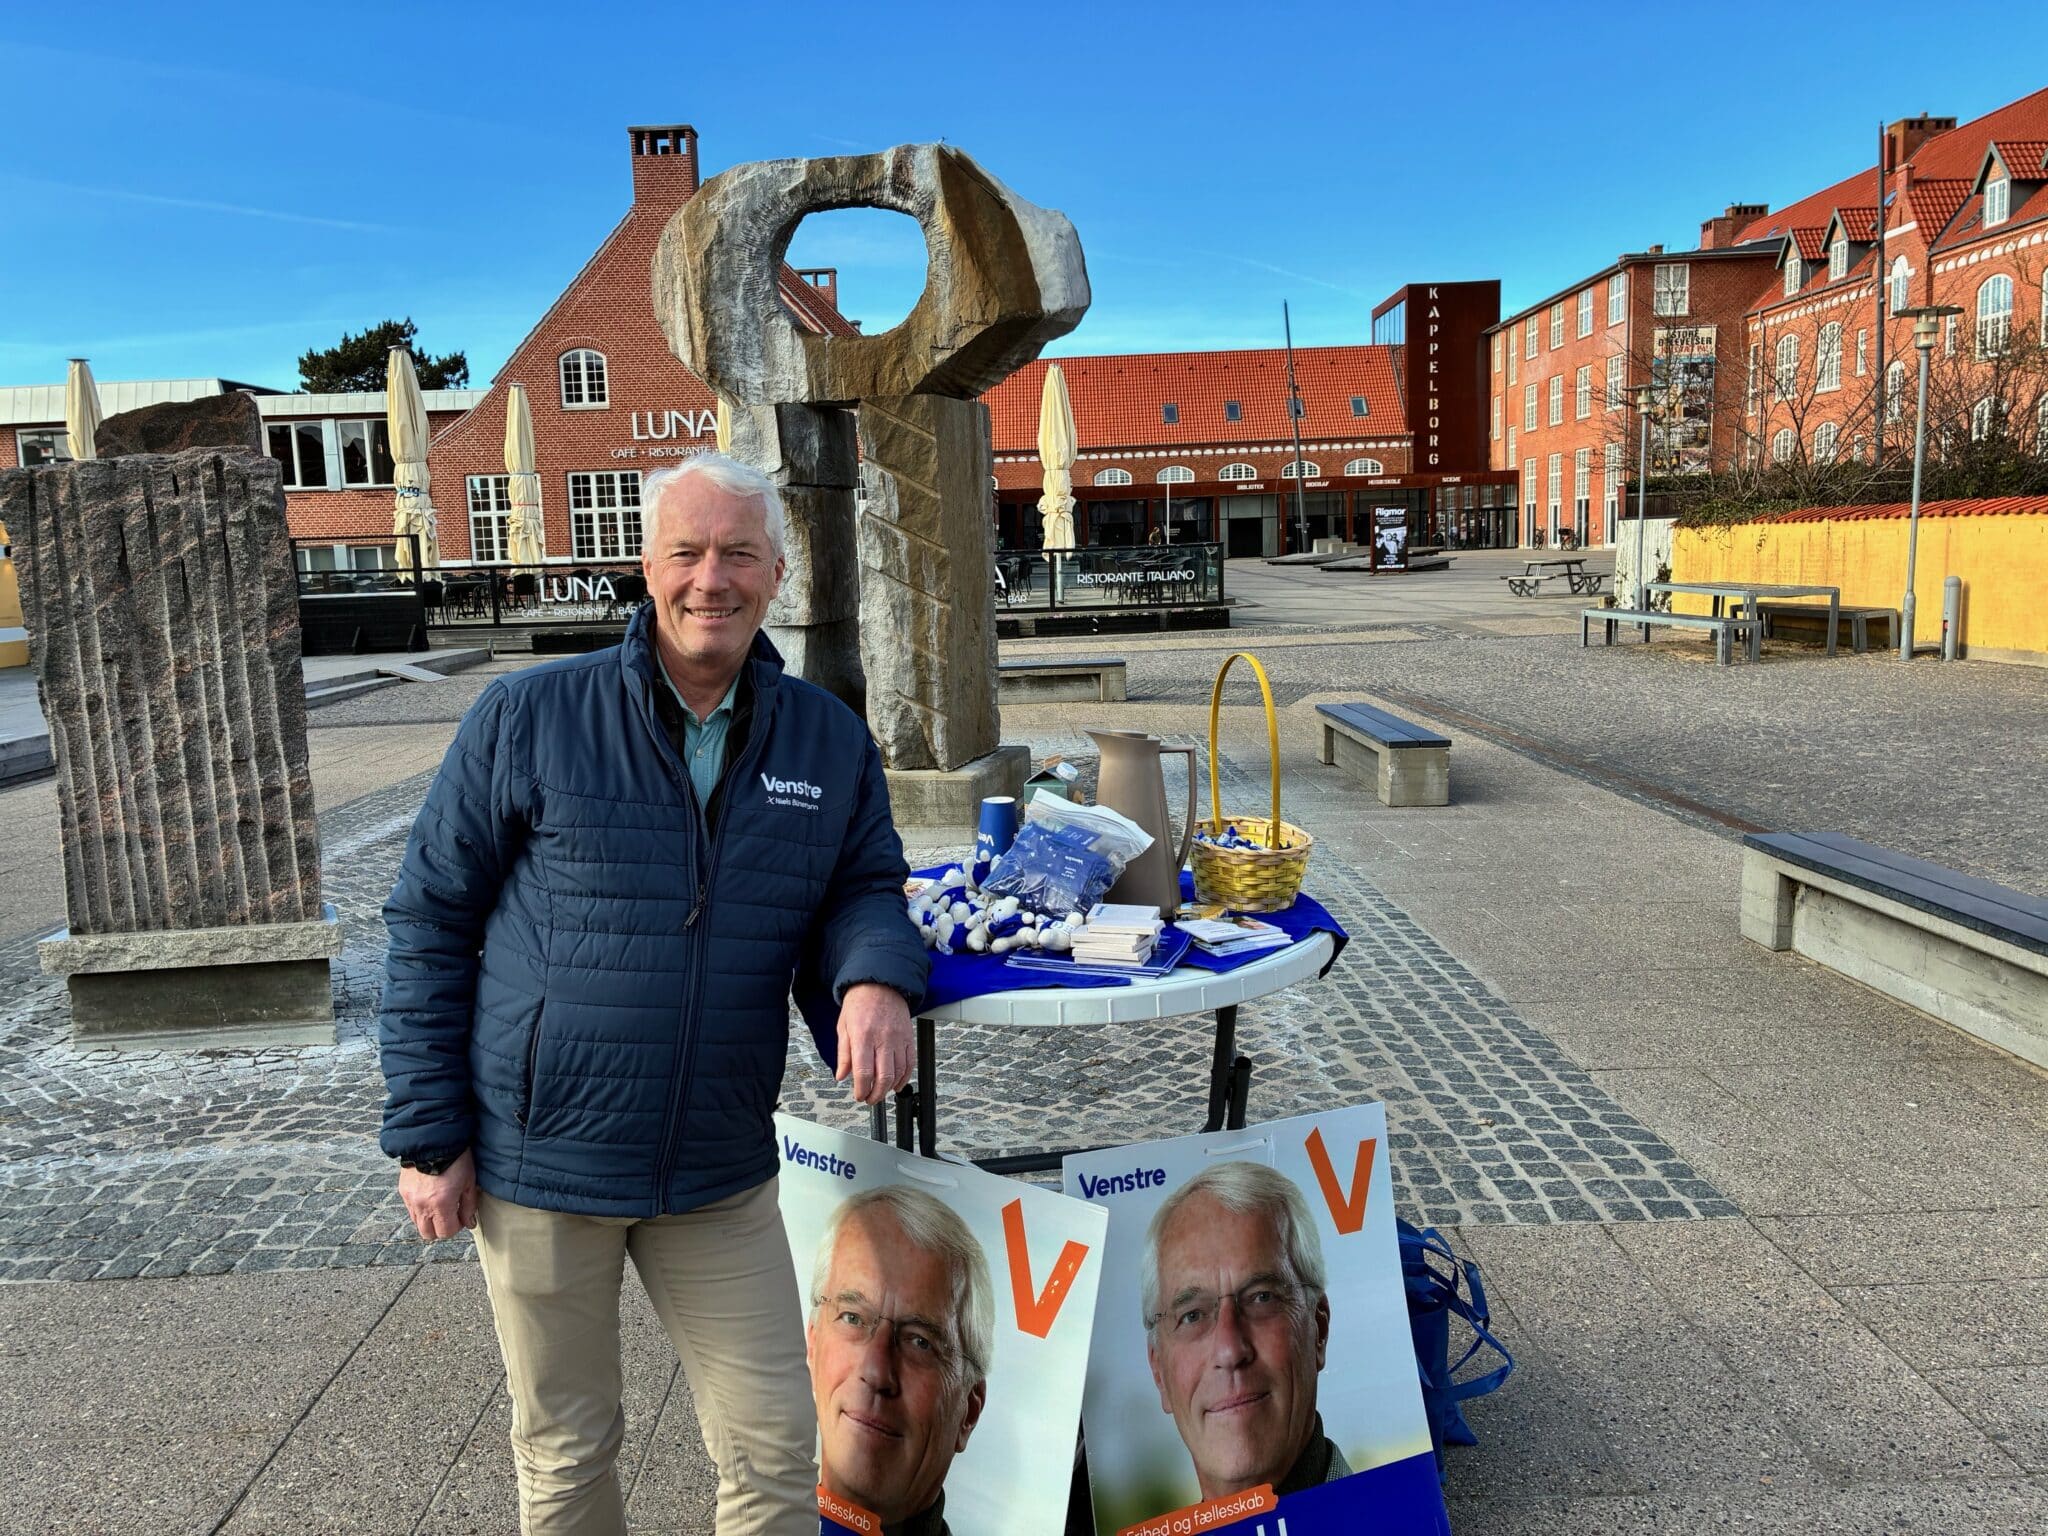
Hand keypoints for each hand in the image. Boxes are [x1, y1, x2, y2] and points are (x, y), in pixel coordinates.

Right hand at [399, 1150, 477, 1241]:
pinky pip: (410, 1209)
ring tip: (440, 1205)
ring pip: (417, 1223)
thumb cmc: (456, 1158)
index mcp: (441, 1204)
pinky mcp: (403, 1191)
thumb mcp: (469, 1182)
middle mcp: (422, 1205)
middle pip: (428, 1234)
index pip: (446, 1232)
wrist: (435, 1138)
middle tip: (450, 1215)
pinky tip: (430, 1196)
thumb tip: (469, 1223)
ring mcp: (410, 1199)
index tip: (461, 1217)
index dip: (456, 1227)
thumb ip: (469, 1206)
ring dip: (429, 1220)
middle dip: (441, 1228)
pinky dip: (420, 1209)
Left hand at [835, 983, 912, 1105]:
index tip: (858, 1095)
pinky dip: (905, 1077)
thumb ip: (843, 1054)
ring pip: (898, 1072)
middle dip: (876, 1094)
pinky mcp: (908, 1038)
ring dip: (889, 1088)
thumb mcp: (843, 1026)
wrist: (881, 984)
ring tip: (880, 1092)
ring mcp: (898, 1039)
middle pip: (883, 1077)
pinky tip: (897, 1084)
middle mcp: (882, 1039)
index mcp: (863, 1036)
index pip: (863, 1072)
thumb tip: (841, 1075)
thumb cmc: (860, 1003)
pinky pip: (910, 1063)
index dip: (861, 1089)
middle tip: (869, 1099)